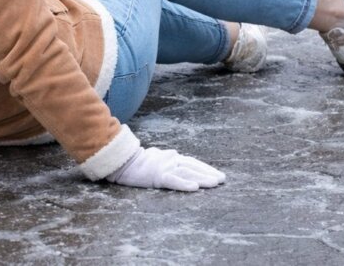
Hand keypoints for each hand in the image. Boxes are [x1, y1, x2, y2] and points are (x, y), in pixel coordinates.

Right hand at [107, 147, 225, 191]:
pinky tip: (195, 187)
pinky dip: (185, 183)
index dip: (205, 168)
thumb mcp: (156, 157)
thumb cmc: (137, 161)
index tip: (217, 174)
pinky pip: (173, 180)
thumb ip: (167, 158)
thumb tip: (177, 155)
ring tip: (214, 183)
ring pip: (187, 173)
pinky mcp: (157, 176)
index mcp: (170, 157)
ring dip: (202, 178)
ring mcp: (164, 167)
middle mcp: (170, 160)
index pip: (192, 162)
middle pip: (193, 166)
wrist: (122, 162)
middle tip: (222, 179)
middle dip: (209, 173)